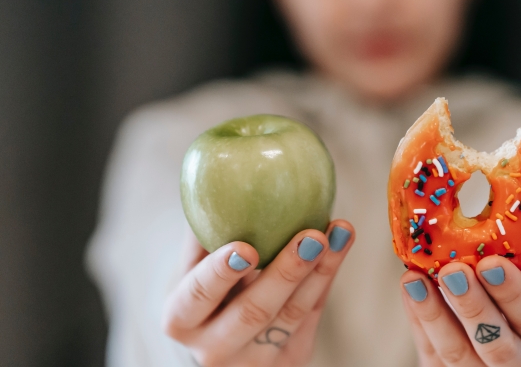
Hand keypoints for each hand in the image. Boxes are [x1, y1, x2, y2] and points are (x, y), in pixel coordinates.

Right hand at [163, 220, 354, 366]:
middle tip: (311, 236)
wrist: (223, 342)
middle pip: (253, 312)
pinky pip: (312, 315)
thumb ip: (202, 234)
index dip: (220, 272)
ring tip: (339, 232)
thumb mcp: (191, 270)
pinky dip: (327, 276)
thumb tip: (215, 173)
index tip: (246, 246)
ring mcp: (254, 361)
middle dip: (286, 273)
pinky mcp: (290, 360)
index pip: (198, 296)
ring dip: (320, 270)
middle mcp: (214, 349)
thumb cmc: (205, 291)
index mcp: (181, 319)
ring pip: (292, 315)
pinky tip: (340, 244)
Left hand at [401, 256, 520, 365]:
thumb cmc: (508, 291)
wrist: (493, 322)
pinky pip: (431, 353)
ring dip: (434, 314)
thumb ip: (506, 260)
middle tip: (453, 271)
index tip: (491, 263)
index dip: (514, 293)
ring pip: (458, 354)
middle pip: (498, 345)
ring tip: (415, 279)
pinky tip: (409, 289)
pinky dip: (418, 319)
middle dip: (473, 307)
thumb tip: (477, 214)